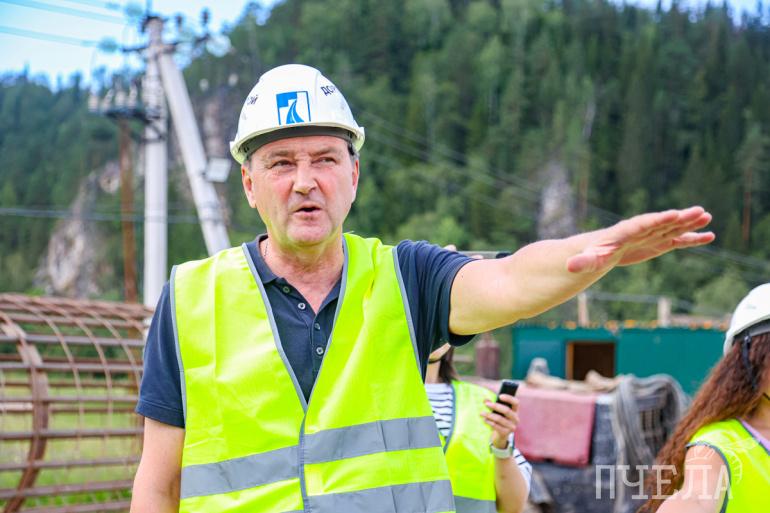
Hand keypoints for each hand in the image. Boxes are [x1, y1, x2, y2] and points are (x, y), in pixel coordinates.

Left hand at [482, 394, 519, 448]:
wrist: (501, 434)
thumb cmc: (500, 418)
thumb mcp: (498, 411)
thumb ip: (493, 404)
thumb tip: (485, 399)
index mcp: (515, 410)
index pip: (516, 402)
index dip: (509, 398)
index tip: (500, 396)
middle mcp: (515, 418)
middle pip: (507, 411)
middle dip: (496, 406)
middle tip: (486, 404)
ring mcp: (511, 426)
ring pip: (500, 419)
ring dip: (490, 415)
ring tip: (482, 413)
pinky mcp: (506, 433)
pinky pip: (496, 426)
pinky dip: (489, 422)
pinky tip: (484, 419)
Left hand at [566, 206, 713, 273]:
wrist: (597, 251)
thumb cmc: (591, 255)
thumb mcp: (587, 261)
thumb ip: (583, 262)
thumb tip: (570, 266)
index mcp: (624, 232)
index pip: (642, 224)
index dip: (658, 220)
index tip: (673, 214)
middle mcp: (640, 231)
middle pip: (661, 222)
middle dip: (679, 217)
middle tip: (699, 211)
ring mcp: (650, 237)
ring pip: (672, 229)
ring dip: (689, 224)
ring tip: (707, 217)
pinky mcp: (656, 244)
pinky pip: (676, 241)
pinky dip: (690, 239)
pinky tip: (708, 237)